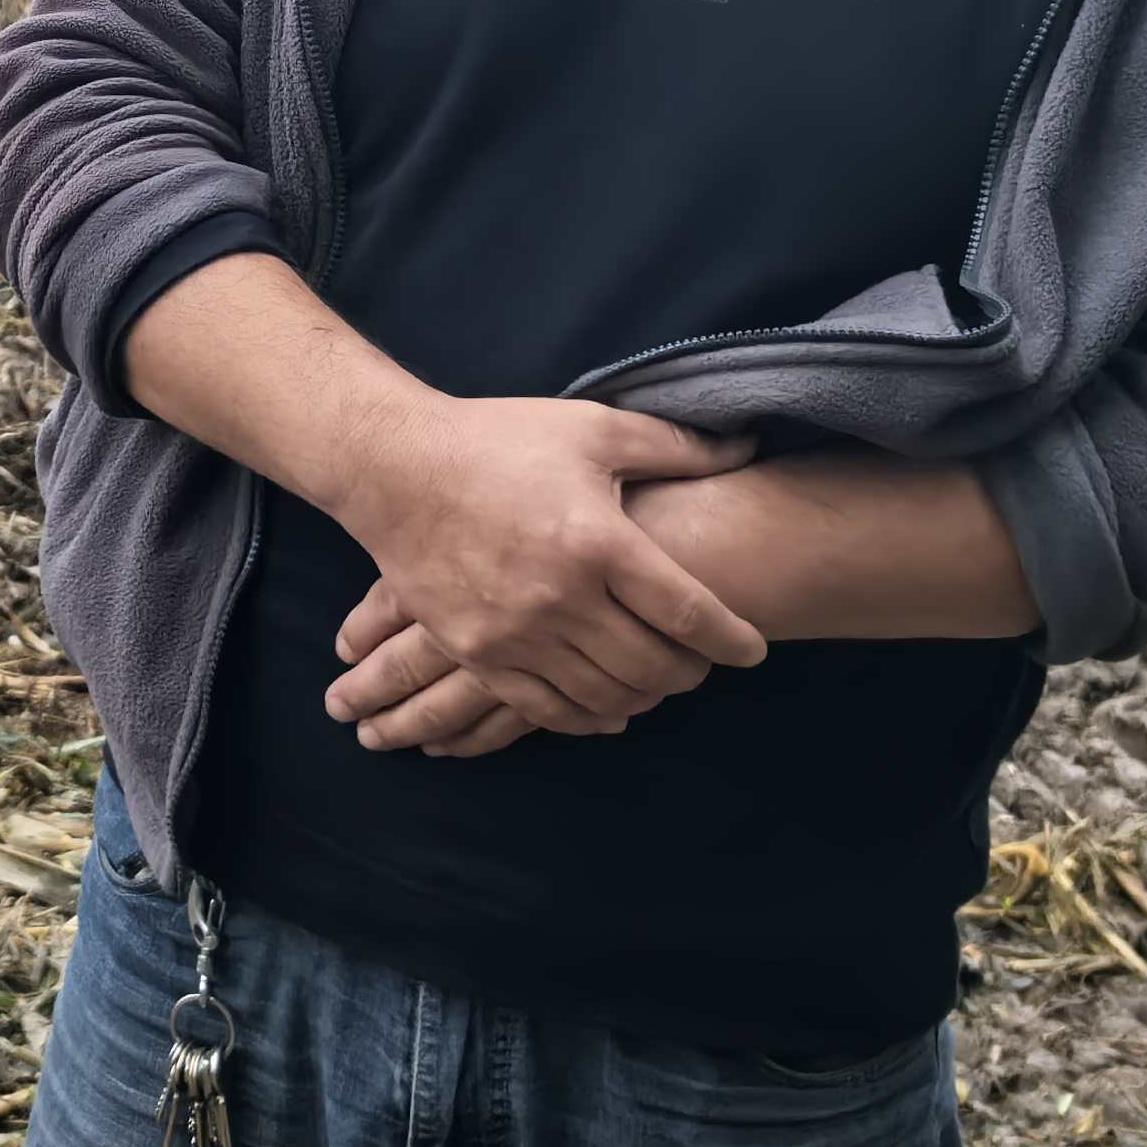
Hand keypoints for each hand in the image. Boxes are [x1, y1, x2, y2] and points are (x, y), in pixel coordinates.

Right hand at [305, 395, 765, 734]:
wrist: (393, 468)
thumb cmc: (496, 441)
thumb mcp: (591, 429)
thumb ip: (673, 447)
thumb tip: (745, 449)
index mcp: (598, 542)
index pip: (688, 612)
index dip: (732, 640)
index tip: (753, 651)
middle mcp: (561, 598)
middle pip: (652, 666)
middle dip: (690, 674)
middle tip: (702, 665)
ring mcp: (515, 633)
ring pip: (603, 697)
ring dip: (642, 698)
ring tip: (656, 682)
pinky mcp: (478, 651)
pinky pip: (545, 710)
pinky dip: (586, 718)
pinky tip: (605, 709)